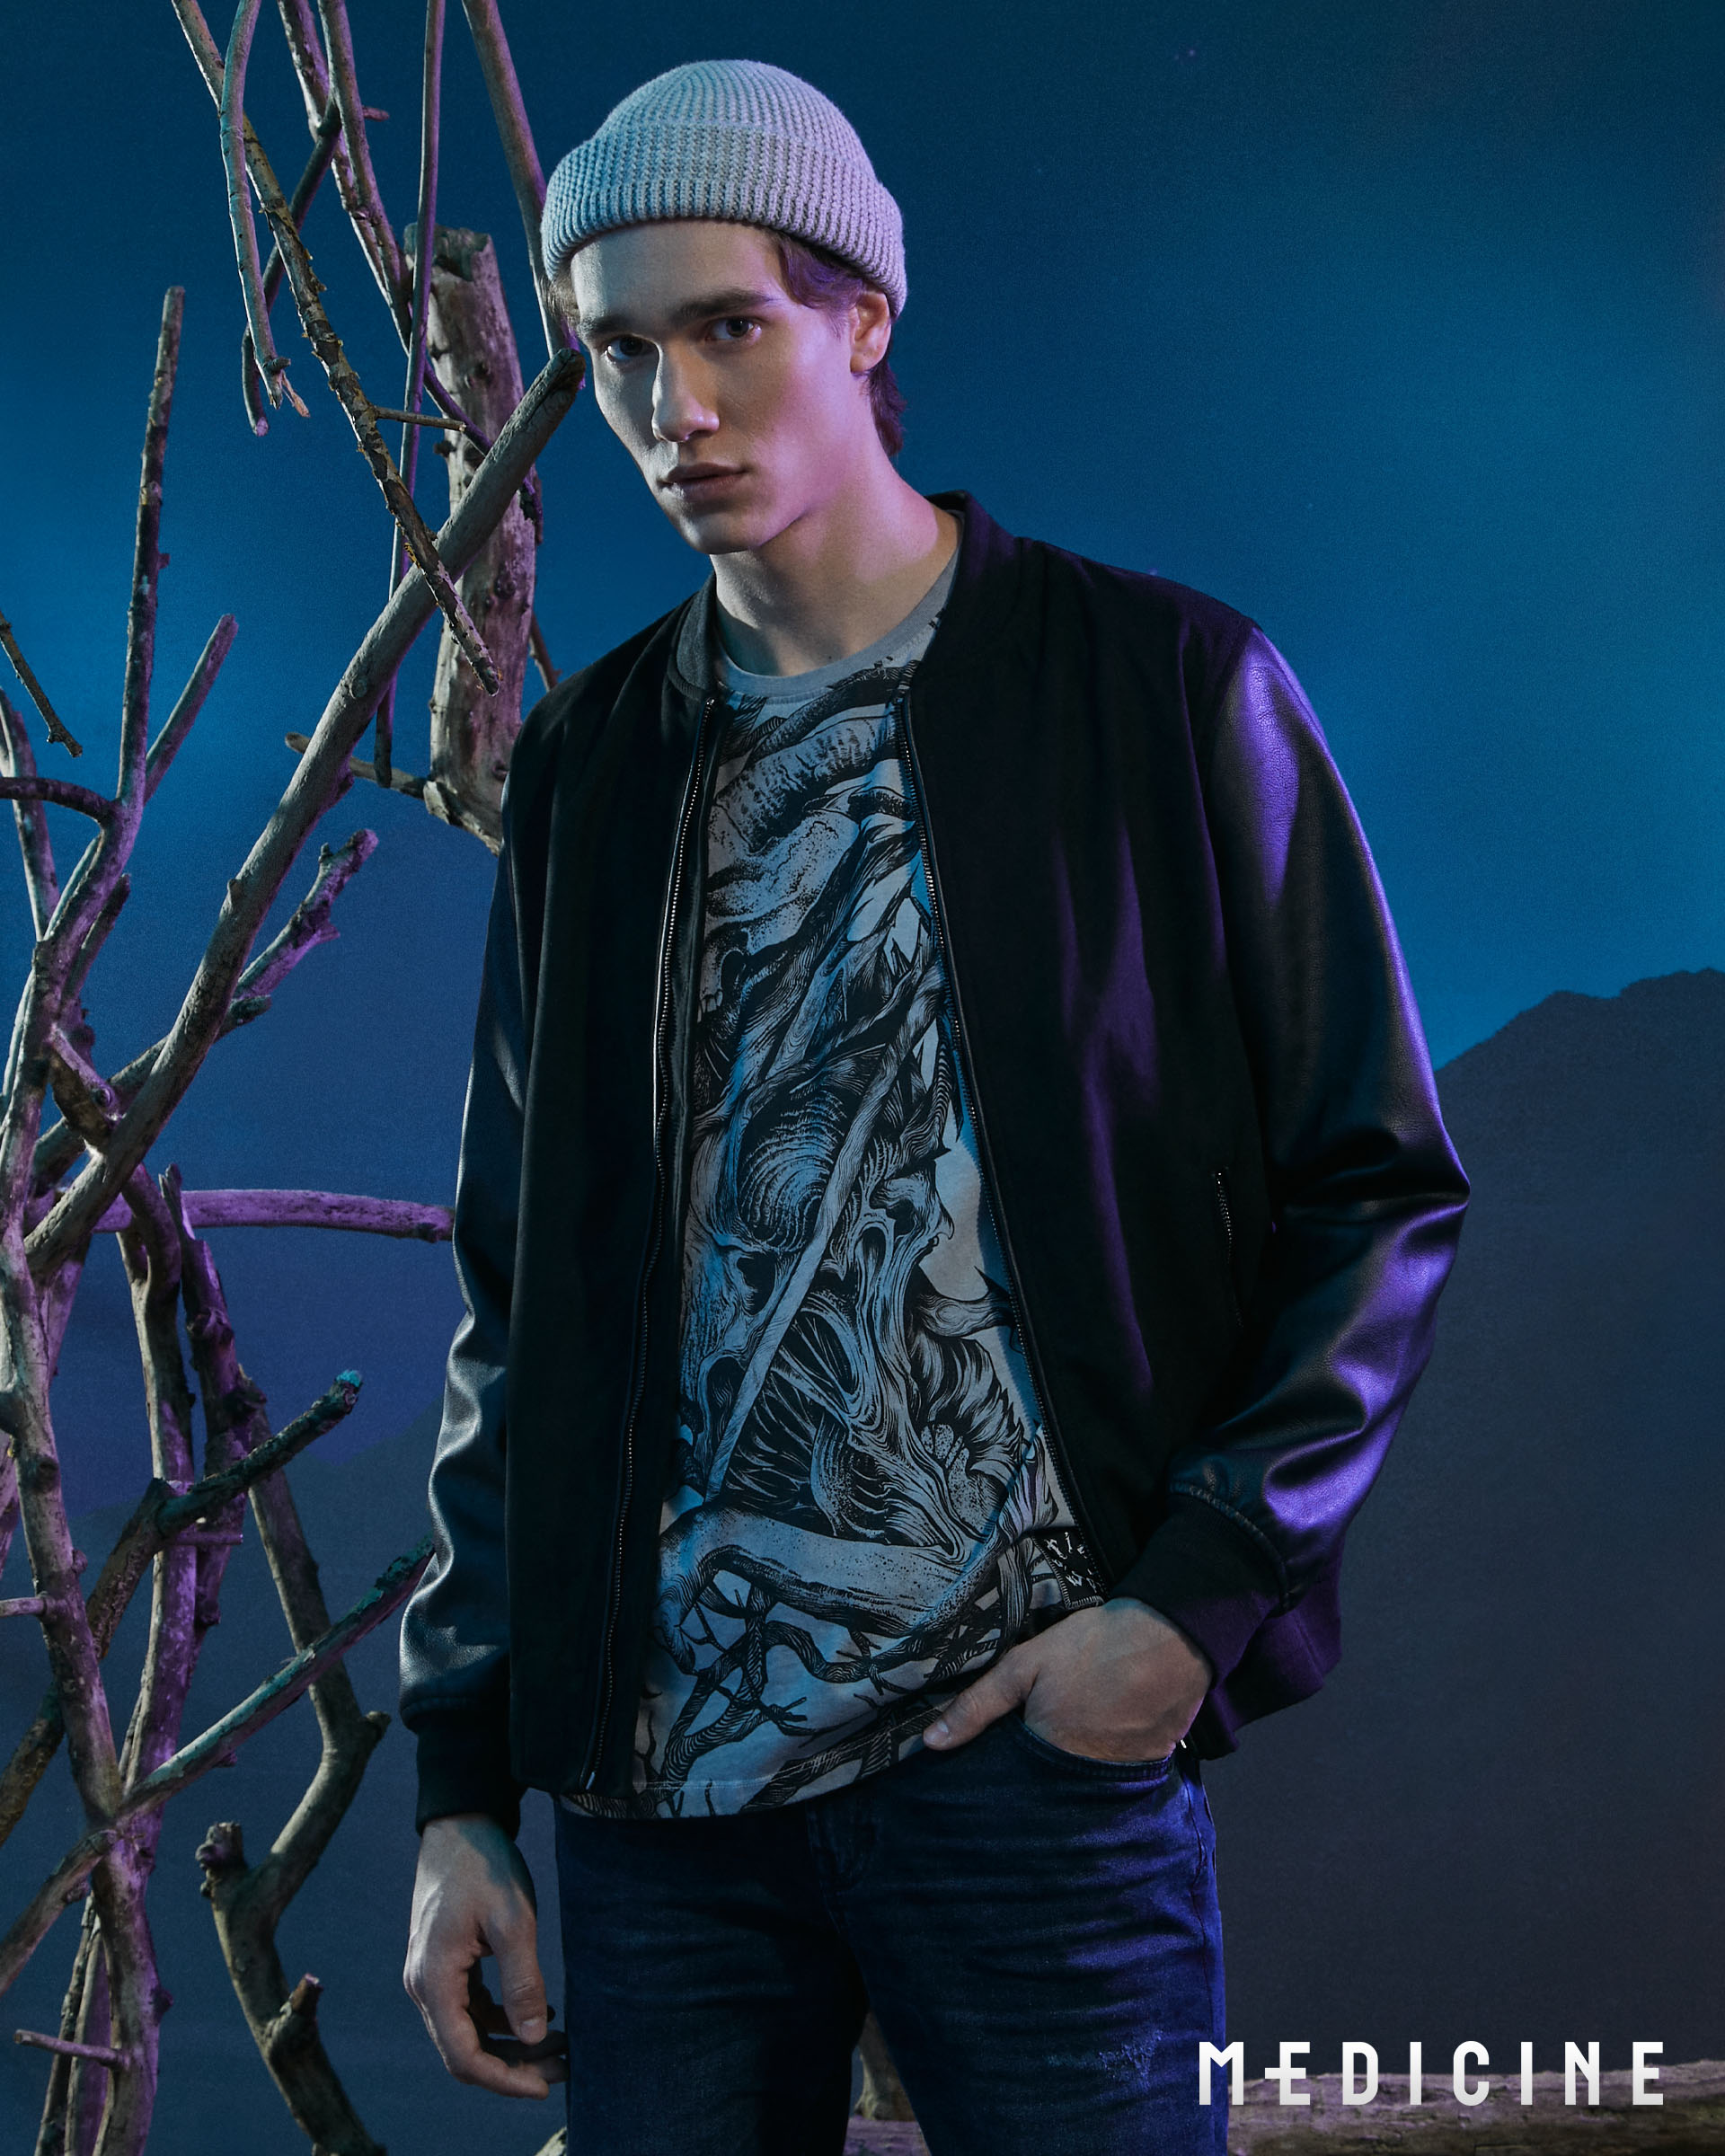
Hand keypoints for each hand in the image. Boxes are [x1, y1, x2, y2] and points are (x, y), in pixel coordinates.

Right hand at [404, 1813, 566, 2098]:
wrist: (460, 1822)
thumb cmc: (484, 1865)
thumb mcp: (513, 1920)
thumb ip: (523, 1981)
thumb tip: (533, 2037)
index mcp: (432, 1980)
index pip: (463, 2055)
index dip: (503, 2080)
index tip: (543, 2086)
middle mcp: (423, 1985)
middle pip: (464, 2050)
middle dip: (513, 2066)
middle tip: (562, 2068)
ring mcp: (430, 1974)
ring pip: (468, 2031)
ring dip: (511, 2044)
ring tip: (558, 2046)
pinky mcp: (444, 1963)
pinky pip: (470, 2007)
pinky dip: (502, 2019)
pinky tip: (539, 2015)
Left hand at [921, 1599, 1213, 1762]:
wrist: (1171, 1637)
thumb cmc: (1094, 1647)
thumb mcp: (1026, 1665)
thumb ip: (977, 1705)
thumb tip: (931, 1744)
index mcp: (1047, 1757)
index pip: (1012, 1786)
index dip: (1000, 1776)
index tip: (990, 1767)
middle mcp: (1083, 1779)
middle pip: (1047, 1790)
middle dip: (1034, 1779)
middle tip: (1032, 1748)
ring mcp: (1119, 1776)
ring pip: (1080, 1785)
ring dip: (1070, 1772)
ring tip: (1068, 1741)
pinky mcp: (1148, 1766)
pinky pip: (1114, 1776)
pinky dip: (1104, 1762)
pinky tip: (1100, 1736)